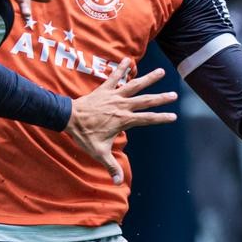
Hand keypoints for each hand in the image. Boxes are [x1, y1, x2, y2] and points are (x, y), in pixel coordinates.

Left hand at [62, 57, 176, 182]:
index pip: (146, 119)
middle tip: (174, 94)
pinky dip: (121, 68)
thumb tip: (118, 183)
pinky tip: (127, 58)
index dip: (161, 118)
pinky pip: (114, 76)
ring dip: (147, 78)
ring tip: (161, 72)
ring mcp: (113, 96)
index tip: (173, 117)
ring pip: (134, 85)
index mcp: (123, 120)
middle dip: (160, 98)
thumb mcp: (99, 152)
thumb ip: (111, 166)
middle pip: (145, 101)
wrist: (67, 118)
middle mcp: (121, 106)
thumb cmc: (84, 135)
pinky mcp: (104, 89)